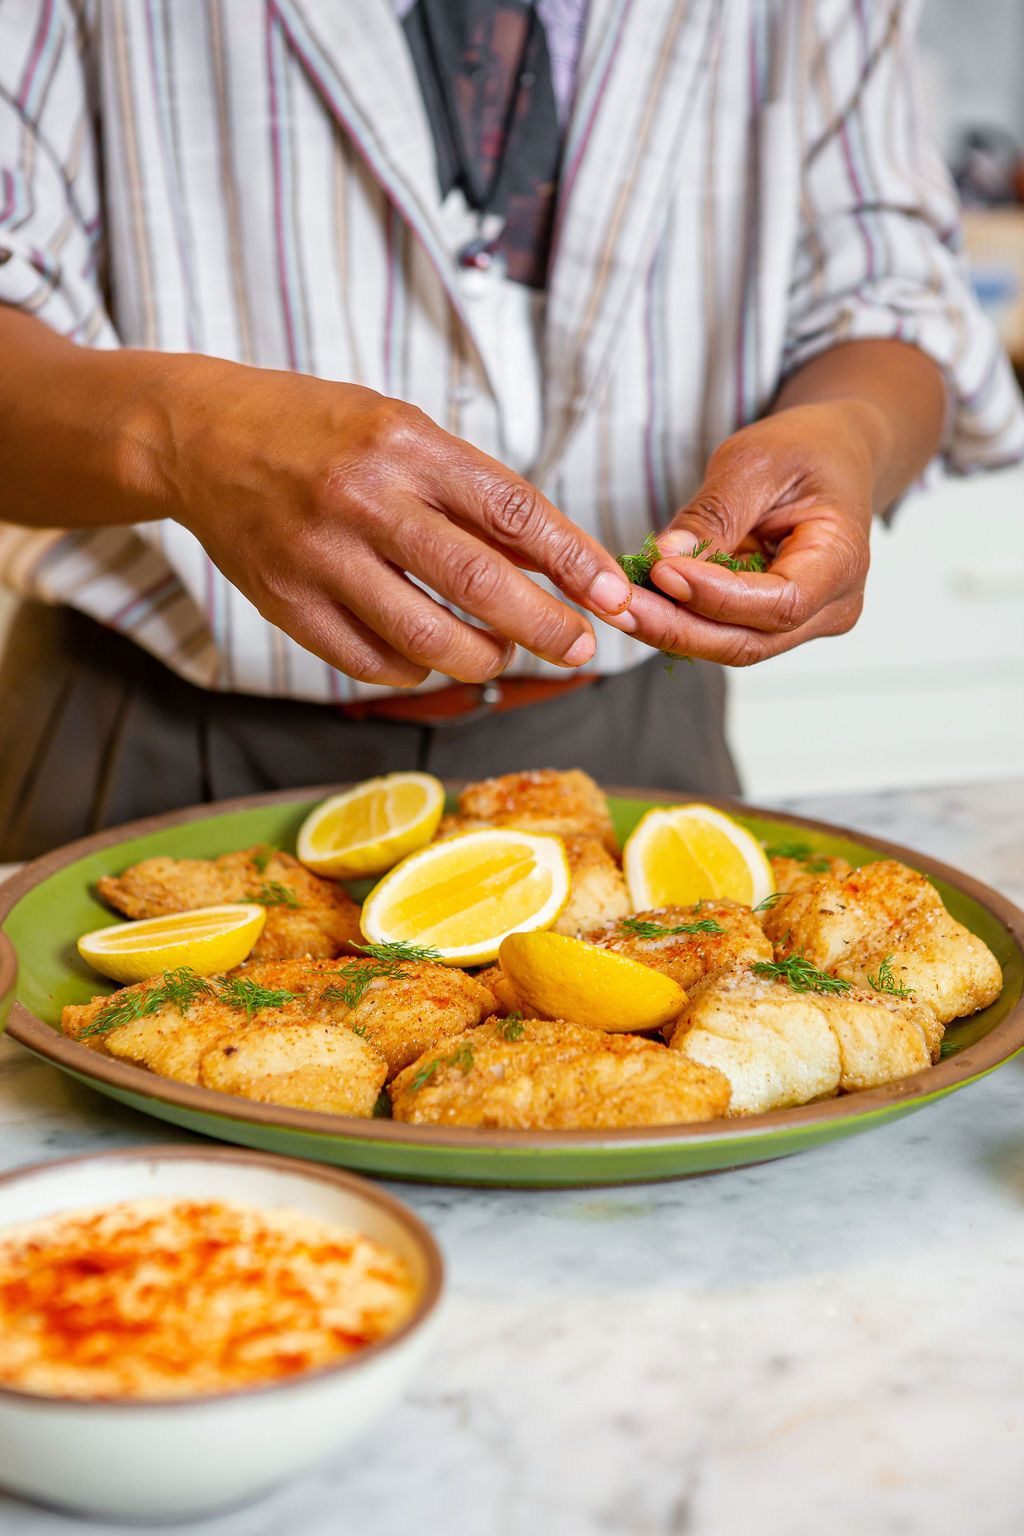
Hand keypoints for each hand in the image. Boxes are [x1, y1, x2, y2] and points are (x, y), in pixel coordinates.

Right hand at [134, 357, 632, 686]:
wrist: (202, 438)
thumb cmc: (321, 432)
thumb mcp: (401, 431)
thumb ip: (471, 493)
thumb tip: (557, 562)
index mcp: (404, 444)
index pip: (511, 508)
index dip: (572, 559)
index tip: (612, 595)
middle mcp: (363, 499)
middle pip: (477, 583)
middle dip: (544, 627)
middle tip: (579, 649)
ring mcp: (319, 556)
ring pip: (426, 638)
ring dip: (482, 659)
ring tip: (500, 653)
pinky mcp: (286, 604)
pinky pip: (372, 663)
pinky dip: (416, 671)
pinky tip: (429, 658)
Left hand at [605, 401, 884, 665]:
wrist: (831, 456)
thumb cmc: (806, 450)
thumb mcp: (758, 461)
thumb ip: (715, 513)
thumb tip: (666, 557)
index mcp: (842, 562)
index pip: (781, 602)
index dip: (718, 597)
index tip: (662, 572)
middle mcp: (830, 608)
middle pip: (748, 641)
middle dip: (678, 627)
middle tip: (618, 604)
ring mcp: (801, 624)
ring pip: (728, 645)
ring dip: (669, 628)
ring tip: (617, 603)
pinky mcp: (768, 624)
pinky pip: (719, 632)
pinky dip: (677, 620)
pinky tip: (637, 602)